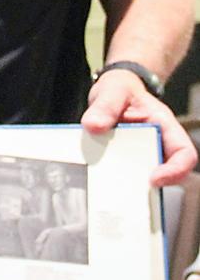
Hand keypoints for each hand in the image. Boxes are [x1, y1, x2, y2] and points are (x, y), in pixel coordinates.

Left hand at [81, 70, 196, 185]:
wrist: (112, 90)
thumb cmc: (120, 89)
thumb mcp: (113, 91)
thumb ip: (105, 106)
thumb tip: (94, 126)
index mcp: (165, 126)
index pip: (184, 153)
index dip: (176, 170)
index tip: (154, 179)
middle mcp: (158, 143)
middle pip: (164, 173)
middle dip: (148, 186)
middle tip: (125, 190)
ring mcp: (142, 152)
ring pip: (142, 177)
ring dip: (128, 184)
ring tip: (109, 188)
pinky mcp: (125, 158)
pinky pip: (123, 172)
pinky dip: (112, 177)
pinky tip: (95, 178)